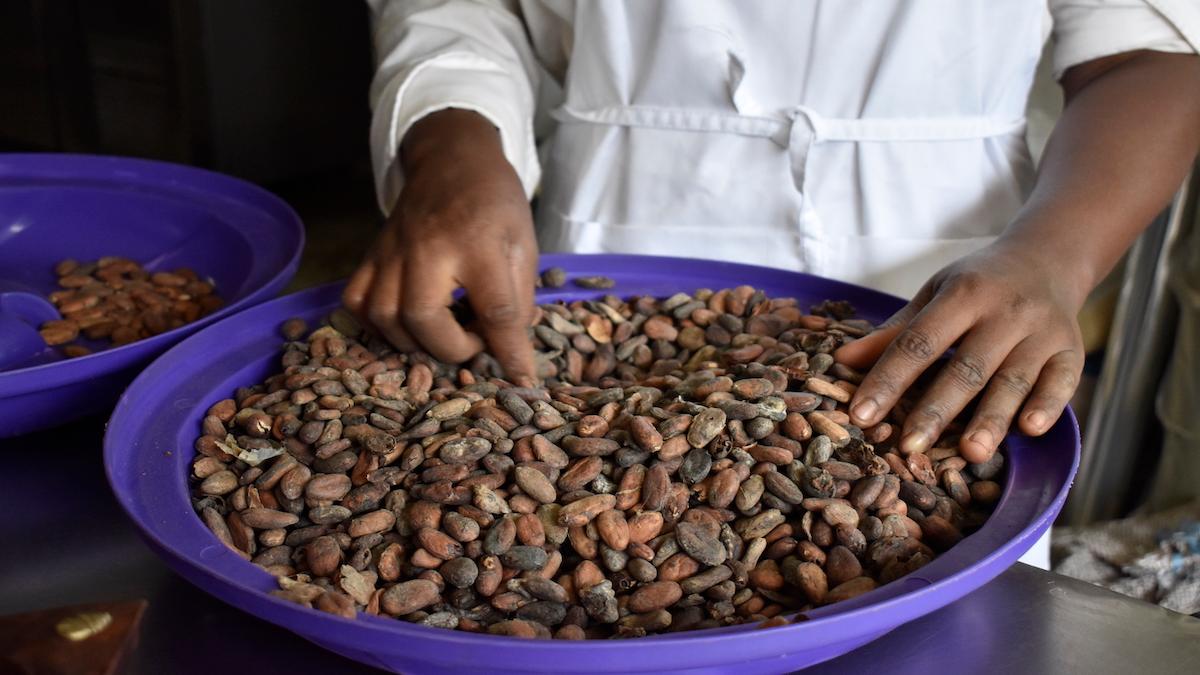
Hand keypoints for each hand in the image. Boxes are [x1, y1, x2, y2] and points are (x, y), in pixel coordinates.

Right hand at [343, 109, 536, 380]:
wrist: (451, 157)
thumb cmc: (495, 203)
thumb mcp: (523, 243)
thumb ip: (519, 297)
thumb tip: (511, 348)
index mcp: (479, 243)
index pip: (496, 308)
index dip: (509, 350)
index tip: (520, 376)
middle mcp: (429, 247)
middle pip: (423, 316)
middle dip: (450, 348)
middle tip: (472, 343)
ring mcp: (392, 250)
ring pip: (384, 315)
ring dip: (413, 341)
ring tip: (441, 335)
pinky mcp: (371, 253)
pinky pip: (356, 300)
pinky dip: (375, 324)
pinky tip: (403, 325)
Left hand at [835, 242, 1085, 462]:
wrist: (1047, 258)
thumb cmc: (978, 284)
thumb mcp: (935, 295)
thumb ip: (895, 332)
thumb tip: (841, 360)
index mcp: (963, 295)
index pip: (918, 342)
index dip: (888, 380)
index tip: (861, 415)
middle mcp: (1005, 312)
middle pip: (967, 367)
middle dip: (936, 409)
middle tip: (909, 447)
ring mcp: (1042, 331)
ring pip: (1014, 379)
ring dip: (992, 418)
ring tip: (970, 453)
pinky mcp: (1072, 350)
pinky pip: (1062, 381)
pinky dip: (1047, 405)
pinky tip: (1030, 430)